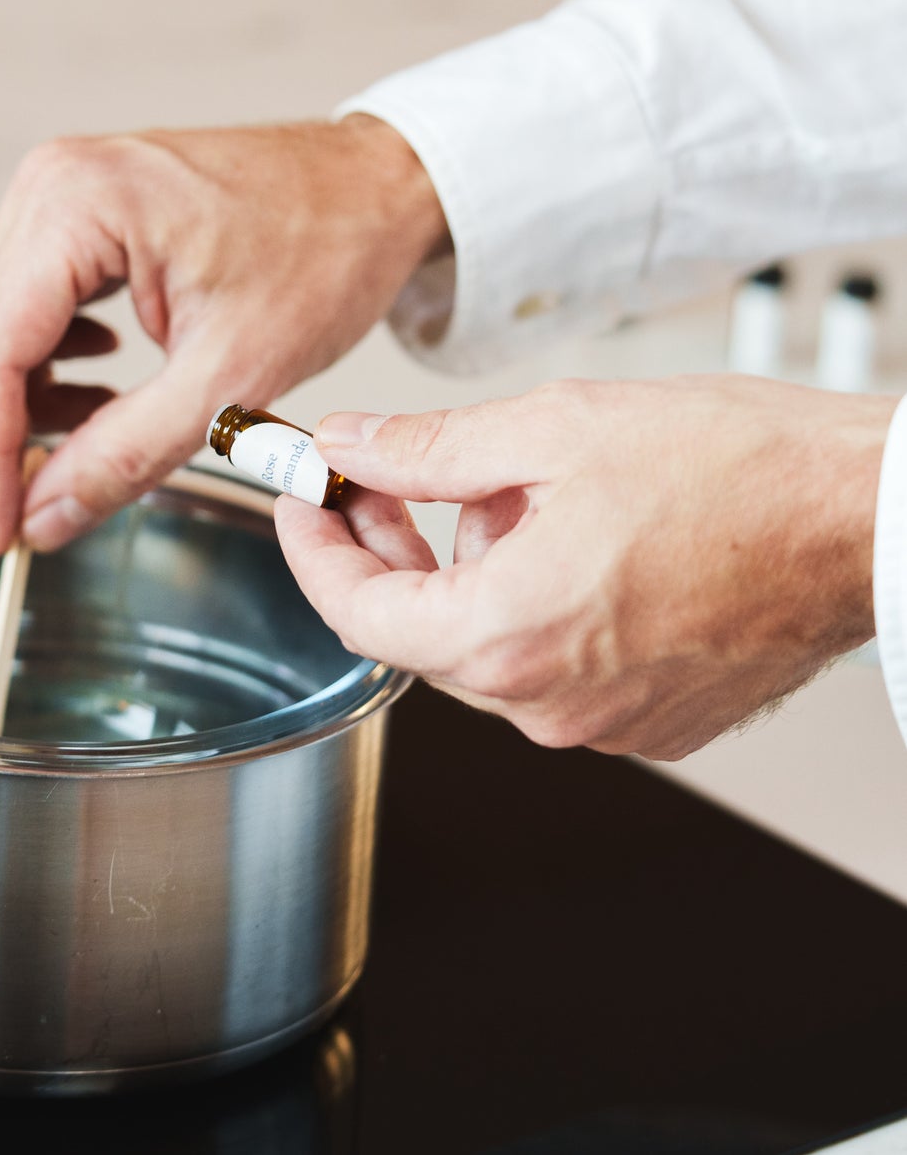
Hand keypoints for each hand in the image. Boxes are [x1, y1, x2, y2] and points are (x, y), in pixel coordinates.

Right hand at [0, 117, 445, 553]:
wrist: (376, 187)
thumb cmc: (325, 253)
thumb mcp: (228, 376)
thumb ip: (125, 454)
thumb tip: (44, 516)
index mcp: (79, 205)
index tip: (0, 531)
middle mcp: (52, 183)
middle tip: (32, 510)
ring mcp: (61, 189)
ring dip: (23, 398)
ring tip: (95, 436)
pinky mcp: (80, 207)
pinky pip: (27, 298)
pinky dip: (46, 359)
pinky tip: (102, 384)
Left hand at [275, 376, 894, 759]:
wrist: (867, 518)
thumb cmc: (741, 471)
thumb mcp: (552, 430)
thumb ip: (427, 450)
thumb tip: (350, 447)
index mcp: (508, 634)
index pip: (355, 610)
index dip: (312, 546)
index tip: (304, 499)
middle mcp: (547, 703)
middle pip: (416, 629)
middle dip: (390, 547)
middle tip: (386, 477)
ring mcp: (600, 724)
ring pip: (484, 643)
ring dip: (469, 569)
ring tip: (518, 491)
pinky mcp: (646, 722)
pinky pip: (548, 665)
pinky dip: (530, 602)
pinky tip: (568, 539)